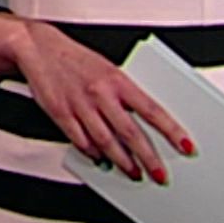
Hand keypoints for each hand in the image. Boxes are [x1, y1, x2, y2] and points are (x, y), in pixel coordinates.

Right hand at [6, 17, 191, 182]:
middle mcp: (100, 94)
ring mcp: (80, 105)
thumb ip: (124, 94)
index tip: (185, 145)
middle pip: (130, 133)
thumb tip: (145, 120)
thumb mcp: (108, 69)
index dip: (171, 130)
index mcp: (117, 80)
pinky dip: (93, 153)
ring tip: (133, 172)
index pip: (151, 110)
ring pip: (106, 142)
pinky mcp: (60, 114)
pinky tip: (101, 159)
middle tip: (159, 174)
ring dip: (122, 162)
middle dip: (148, 158)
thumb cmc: (75, 59)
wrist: (38, 48)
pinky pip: (81, 141)